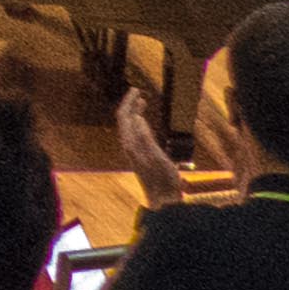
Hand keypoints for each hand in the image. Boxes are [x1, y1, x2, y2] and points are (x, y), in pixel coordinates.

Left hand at [115, 82, 189, 204]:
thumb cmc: (163, 179)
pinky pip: (136, 134)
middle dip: (129, 105)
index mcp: (130, 144)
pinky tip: (147, 124)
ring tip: (142, 103)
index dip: (128, 102)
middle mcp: (129, 146)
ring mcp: (134, 152)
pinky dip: (140, 124)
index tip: (135, 89)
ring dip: (134, 113)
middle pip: (125, 120)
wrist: (164, 200)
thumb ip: (145, 137)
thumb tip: (135, 116)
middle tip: (138, 92)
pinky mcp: (141, 157)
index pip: (124, 117)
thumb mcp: (156, 155)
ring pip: (130, 127)